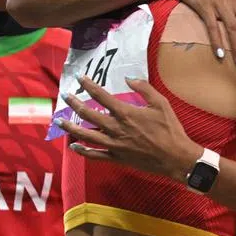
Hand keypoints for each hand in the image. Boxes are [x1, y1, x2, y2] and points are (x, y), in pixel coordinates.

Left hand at [59, 75, 202, 181]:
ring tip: (60, 121)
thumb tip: (128, 78)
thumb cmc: (170, 129)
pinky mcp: (117, 158)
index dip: (88, 85)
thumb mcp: (161, 103)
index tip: (80, 77)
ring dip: (71, 127)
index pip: (101, 96)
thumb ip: (144, 88)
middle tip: (65, 96)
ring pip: (86, 136)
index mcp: (125, 113)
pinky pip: (95, 155)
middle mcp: (116, 129)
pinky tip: (74, 146)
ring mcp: (114, 145)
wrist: (175, 157)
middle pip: (88, 115)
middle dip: (74, 104)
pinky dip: (83, 151)